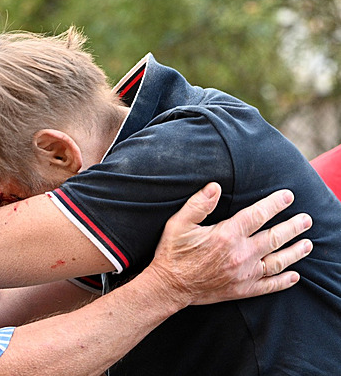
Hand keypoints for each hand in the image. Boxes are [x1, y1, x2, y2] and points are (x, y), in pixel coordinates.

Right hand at [150, 182, 312, 306]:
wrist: (169, 286)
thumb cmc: (173, 253)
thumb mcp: (179, 223)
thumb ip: (198, 204)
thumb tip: (214, 187)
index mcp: (227, 235)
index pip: (257, 215)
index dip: (274, 204)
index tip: (287, 196)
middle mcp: (241, 254)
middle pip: (274, 237)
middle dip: (293, 227)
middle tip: (306, 219)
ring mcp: (244, 274)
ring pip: (278, 261)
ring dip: (295, 252)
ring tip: (307, 244)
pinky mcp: (242, 290)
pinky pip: (270, 285)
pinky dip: (285, 281)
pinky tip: (295, 275)